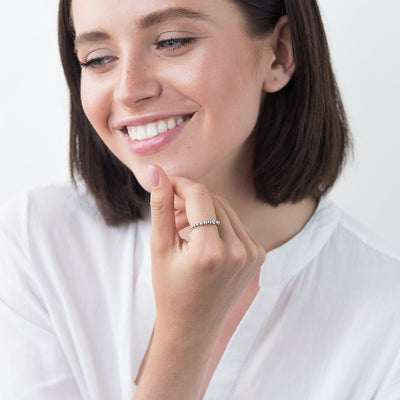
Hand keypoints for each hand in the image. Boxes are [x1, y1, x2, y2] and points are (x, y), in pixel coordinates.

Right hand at [133, 165, 264, 399]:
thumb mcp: (159, 248)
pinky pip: (236, 224)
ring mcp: (253, 254)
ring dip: (204, 210)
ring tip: (183, 227)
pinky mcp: (259, 256)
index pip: (200, 195)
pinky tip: (202, 238)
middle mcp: (238, 251)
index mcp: (210, 252)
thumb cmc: (170, 289)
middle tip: (172, 213)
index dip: (181, 184)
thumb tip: (156, 171)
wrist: (194, 326)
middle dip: (190, 199)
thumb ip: (161, 206)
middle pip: (214, 200)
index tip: (166, 184)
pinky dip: (218, 222)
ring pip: (226, 209)